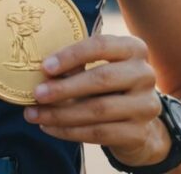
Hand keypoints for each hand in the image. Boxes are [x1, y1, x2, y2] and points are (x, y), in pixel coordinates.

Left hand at [24, 34, 170, 167]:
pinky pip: (99, 134)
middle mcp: (145, 74)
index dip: (71, 56)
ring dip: (61, 114)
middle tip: (37, 94)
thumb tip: (43, 72)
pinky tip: (50, 128)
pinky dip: (70, 132)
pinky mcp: (139, 133)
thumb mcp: (98, 67)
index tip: (45, 67)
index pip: (101, 46)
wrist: (136, 122)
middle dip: (64, 87)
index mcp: (134, 48)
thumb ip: (77, 66)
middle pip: (101, 78)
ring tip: (35, 114)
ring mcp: (146, 105)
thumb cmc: (108, 86)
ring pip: (98, 110)